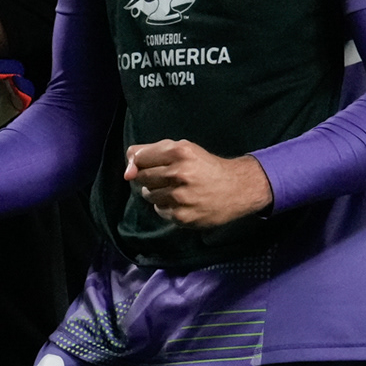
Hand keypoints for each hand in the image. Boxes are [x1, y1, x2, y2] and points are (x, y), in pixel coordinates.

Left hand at [123, 141, 271, 227]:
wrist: (238, 189)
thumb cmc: (207, 167)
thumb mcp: (184, 149)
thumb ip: (151, 152)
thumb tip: (127, 169)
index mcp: (180, 152)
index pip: (139, 158)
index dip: (139, 162)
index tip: (146, 165)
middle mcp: (180, 173)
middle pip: (141, 177)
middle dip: (149, 177)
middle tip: (167, 177)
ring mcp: (181, 197)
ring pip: (148, 195)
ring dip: (157, 193)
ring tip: (176, 189)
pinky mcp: (182, 216)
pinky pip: (159, 211)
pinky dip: (166, 207)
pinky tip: (182, 202)